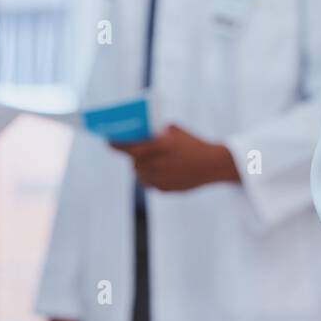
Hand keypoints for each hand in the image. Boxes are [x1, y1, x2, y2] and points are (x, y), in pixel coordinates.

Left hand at [111, 125, 239, 191]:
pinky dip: (151, 176)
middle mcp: (158, 163)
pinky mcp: (164, 189)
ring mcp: (161, 178)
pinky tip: (160, 170)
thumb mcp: (175, 131)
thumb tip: (139, 132)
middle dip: (133, 156)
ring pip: (140, 174)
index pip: (130, 147)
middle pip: (134, 162)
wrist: (212, 164)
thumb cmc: (193, 143)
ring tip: (150, 160)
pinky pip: (150, 183)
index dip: (117, 144)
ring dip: (141, 167)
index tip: (108, 141)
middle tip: (134, 151)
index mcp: (160, 145)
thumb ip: (156, 133)